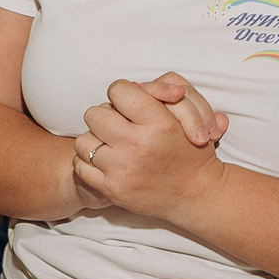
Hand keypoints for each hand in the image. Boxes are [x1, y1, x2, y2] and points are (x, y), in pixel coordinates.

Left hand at [74, 77, 228, 220]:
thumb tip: (131, 84)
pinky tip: (105, 162)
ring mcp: (123, 169)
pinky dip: (88, 163)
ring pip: (84, 141)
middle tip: (117, 125)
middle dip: (105, 116)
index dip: (122, 94)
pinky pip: (80, 166)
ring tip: (111, 145)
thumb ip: (158, 94)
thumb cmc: (191, 151)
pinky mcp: (112, 189)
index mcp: (159, 123)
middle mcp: (139, 144)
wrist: (197, 194)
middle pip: (95, 114)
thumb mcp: (185, 115)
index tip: (127, 104)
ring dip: (95, 140)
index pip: (118, 90)